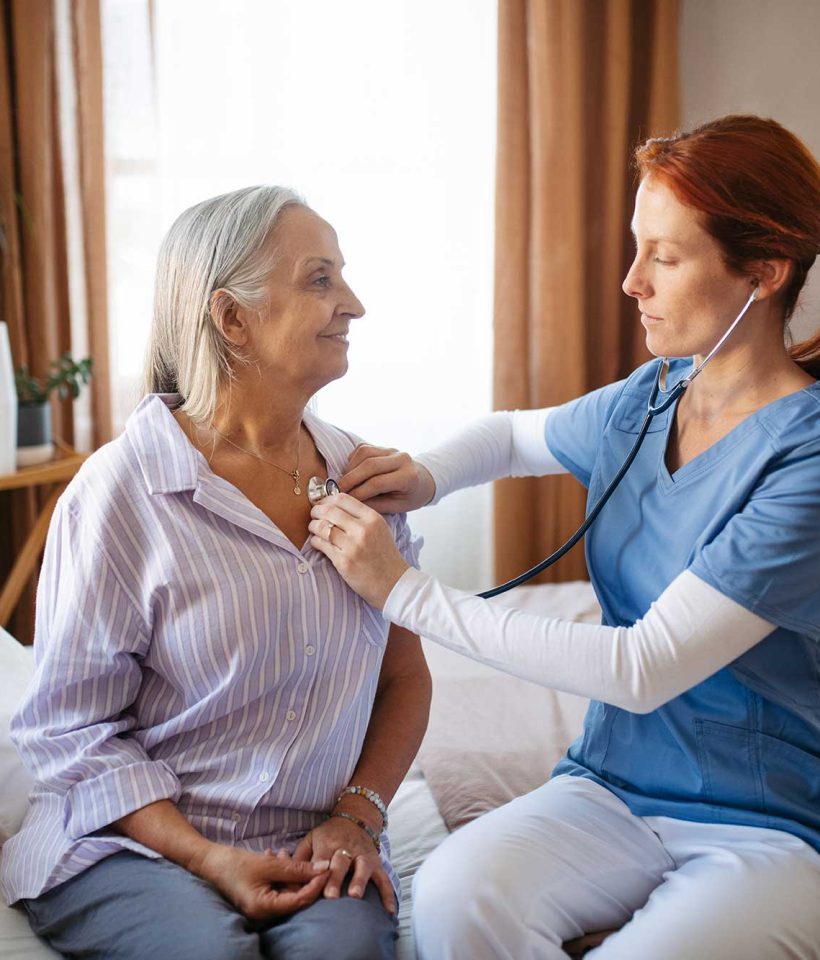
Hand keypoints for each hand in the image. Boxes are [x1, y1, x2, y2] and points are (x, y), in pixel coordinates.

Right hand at [194, 842, 328, 921]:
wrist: (209, 862)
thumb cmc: (235, 864)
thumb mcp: (269, 864)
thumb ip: (297, 868)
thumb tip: (323, 869)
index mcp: (265, 908)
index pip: (300, 900)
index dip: (315, 884)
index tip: (326, 867)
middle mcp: (264, 913)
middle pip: (294, 897)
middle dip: (300, 875)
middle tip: (297, 856)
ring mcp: (261, 906)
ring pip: (286, 890)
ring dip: (288, 871)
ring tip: (280, 853)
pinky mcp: (258, 898)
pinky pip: (276, 887)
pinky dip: (279, 873)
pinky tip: (273, 856)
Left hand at [294, 818, 395, 914]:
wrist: (355, 818)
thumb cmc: (328, 835)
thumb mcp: (311, 838)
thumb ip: (300, 858)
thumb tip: (286, 878)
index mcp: (327, 843)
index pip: (321, 858)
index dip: (318, 871)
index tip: (314, 886)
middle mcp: (346, 848)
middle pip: (341, 863)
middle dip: (336, 879)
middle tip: (331, 897)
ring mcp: (363, 854)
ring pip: (363, 866)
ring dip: (359, 881)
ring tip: (355, 896)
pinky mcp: (376, 862)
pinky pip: (384, 878)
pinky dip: (388, 893)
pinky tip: (388, 910)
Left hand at [309, 493, 409, 608]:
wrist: (392, 582)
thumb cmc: (384, 555)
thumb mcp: (380, 528)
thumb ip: (361, 516)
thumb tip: (334, 505)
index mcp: (372, 518)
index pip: (342, 498)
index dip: (327, 499)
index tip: (323, 503)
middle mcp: (362, 529)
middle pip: (329, 510)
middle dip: (316, 511)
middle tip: (314, 515)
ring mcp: (352, 546)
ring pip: (321, 527)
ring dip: (313, 526)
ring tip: (314, 529)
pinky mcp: (343, 561)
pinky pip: (321, 544)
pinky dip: (315, 541)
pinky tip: (318, 542)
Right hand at [339, 444, 435, 513]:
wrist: (423, 480)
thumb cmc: (410, 496)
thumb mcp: (397, 507)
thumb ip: (375, 504)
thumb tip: (351, 502)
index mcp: (408, 477)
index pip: (377, 483)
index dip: (359, 492)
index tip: (347, 501)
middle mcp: (401, 459)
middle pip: (369, 465)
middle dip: (350, 479)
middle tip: (338, 491)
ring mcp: (392, 450)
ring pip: (364, 453)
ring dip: (350, 468)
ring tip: (343, 483)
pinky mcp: (384, 447)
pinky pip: (363, 449)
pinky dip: (353, 460)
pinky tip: (349, 472)